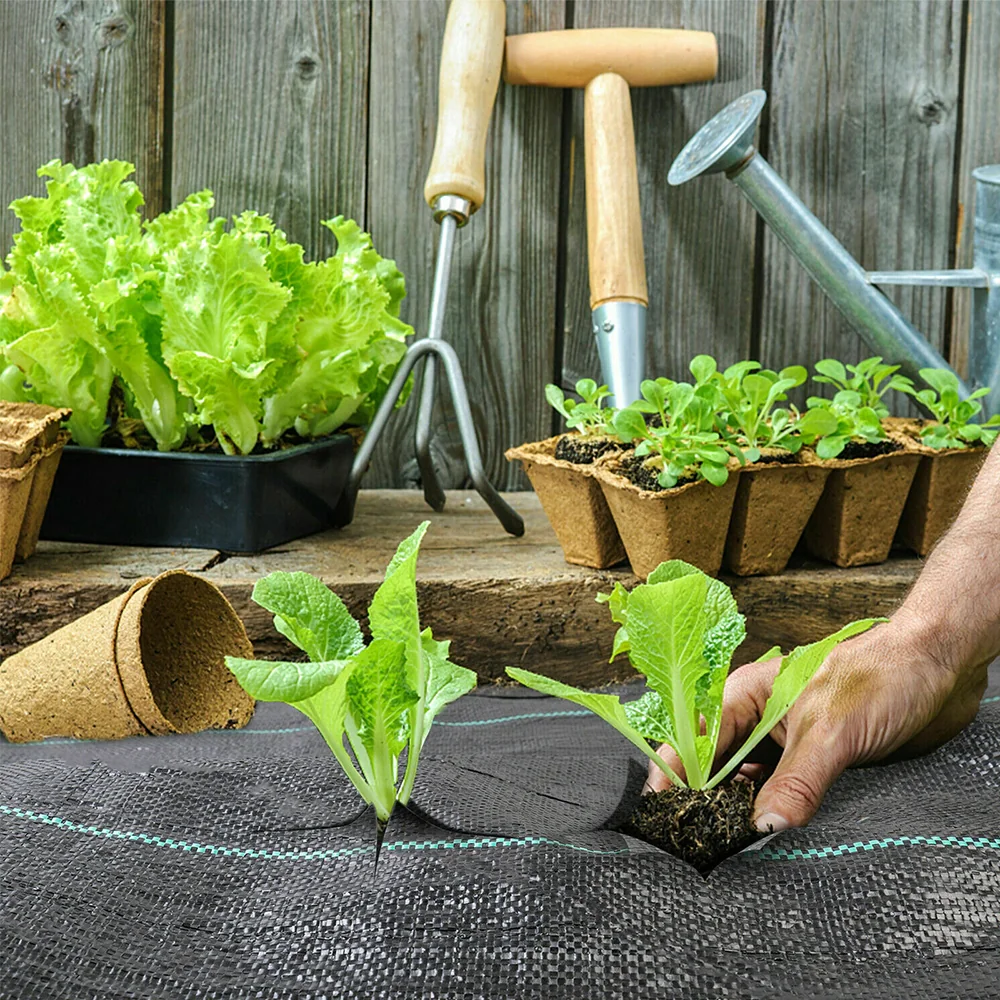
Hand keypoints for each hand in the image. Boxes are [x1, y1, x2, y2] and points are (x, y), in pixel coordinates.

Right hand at [645, 609, 989, 831]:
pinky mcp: (813, 761)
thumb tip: (762, 827)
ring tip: (724, 846)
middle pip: (715, 765)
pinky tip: (767, 836)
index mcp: (745, 695)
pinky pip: (781, 793)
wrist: (938, 669)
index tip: (658, 814)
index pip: (695, 741)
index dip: (674, 776)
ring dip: (738, 810)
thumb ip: (796, 781)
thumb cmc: (880, 677)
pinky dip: (771, 813)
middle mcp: (758, 718)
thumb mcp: (831, 731)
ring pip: (746, 782)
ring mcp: (785, 741)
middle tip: (694, 841)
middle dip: (703, 800)